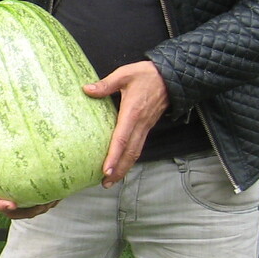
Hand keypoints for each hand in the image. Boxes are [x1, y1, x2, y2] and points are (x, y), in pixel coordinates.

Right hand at [0, 147, 56, 219]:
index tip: (12, 204)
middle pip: (12, 212)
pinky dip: (44, 202)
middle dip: (27, 212)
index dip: (1, 206)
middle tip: (41, 206)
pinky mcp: (22, 195)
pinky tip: (54, 196)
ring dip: (38, 208)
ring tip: (51, 202)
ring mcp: (11, 198)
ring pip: (25, 210)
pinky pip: (33, 203)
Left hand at [84, 60, 168, 184]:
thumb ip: (106, 84)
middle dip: (119, 170)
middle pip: (130, 153)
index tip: (105, 170)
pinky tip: (121, 165)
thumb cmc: (147, 74)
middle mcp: (141, 124)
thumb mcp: (125, 74)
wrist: (172, 76)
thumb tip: (86, 89)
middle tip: (106, 183)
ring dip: (125, 167)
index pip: (122, 139)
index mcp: (132, 113)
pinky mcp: (147, 127)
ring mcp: (146, 127)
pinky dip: (130, 158)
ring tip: (111, 180)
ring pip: (136, 152)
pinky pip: (139, 146)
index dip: (114, 156)